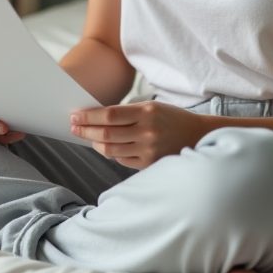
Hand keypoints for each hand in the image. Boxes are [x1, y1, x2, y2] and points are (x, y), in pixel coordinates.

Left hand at [70, 100, 206, 168]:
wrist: (198, 136)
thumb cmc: (171, 118)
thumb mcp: (152, 107)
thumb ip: (126, 112)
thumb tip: (96, 118)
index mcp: (147, 113)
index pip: (109, 115)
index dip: (89, 116)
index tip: (75, 116)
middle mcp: (147, 132)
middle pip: (106, 134)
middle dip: (86, 130)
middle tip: (74, 127)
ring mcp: (149, 150)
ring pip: (111, 150)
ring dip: (95, 143)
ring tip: (88, 137)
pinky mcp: (150, 165)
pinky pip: (122, 160)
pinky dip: (111, 153)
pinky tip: (106, 146)